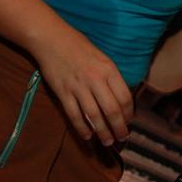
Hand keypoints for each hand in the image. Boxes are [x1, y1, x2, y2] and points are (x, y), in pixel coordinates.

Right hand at [33, 25, 132, 145]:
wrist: (52, 39)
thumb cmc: (80, 47)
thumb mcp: (102, 58)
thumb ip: (112, 77)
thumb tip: (121, 99)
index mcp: (109, 69)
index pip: (124, 97)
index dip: (128, 113)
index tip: (129, 121)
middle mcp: (95, 79)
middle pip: (112, 110)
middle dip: (119, 128)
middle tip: (122, 138)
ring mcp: (78, 87)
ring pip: (94, 116)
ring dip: (102, 132)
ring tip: (107, 141)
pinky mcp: (63, 93)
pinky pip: (74, 115)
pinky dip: (82, 128)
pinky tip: (87, 136)